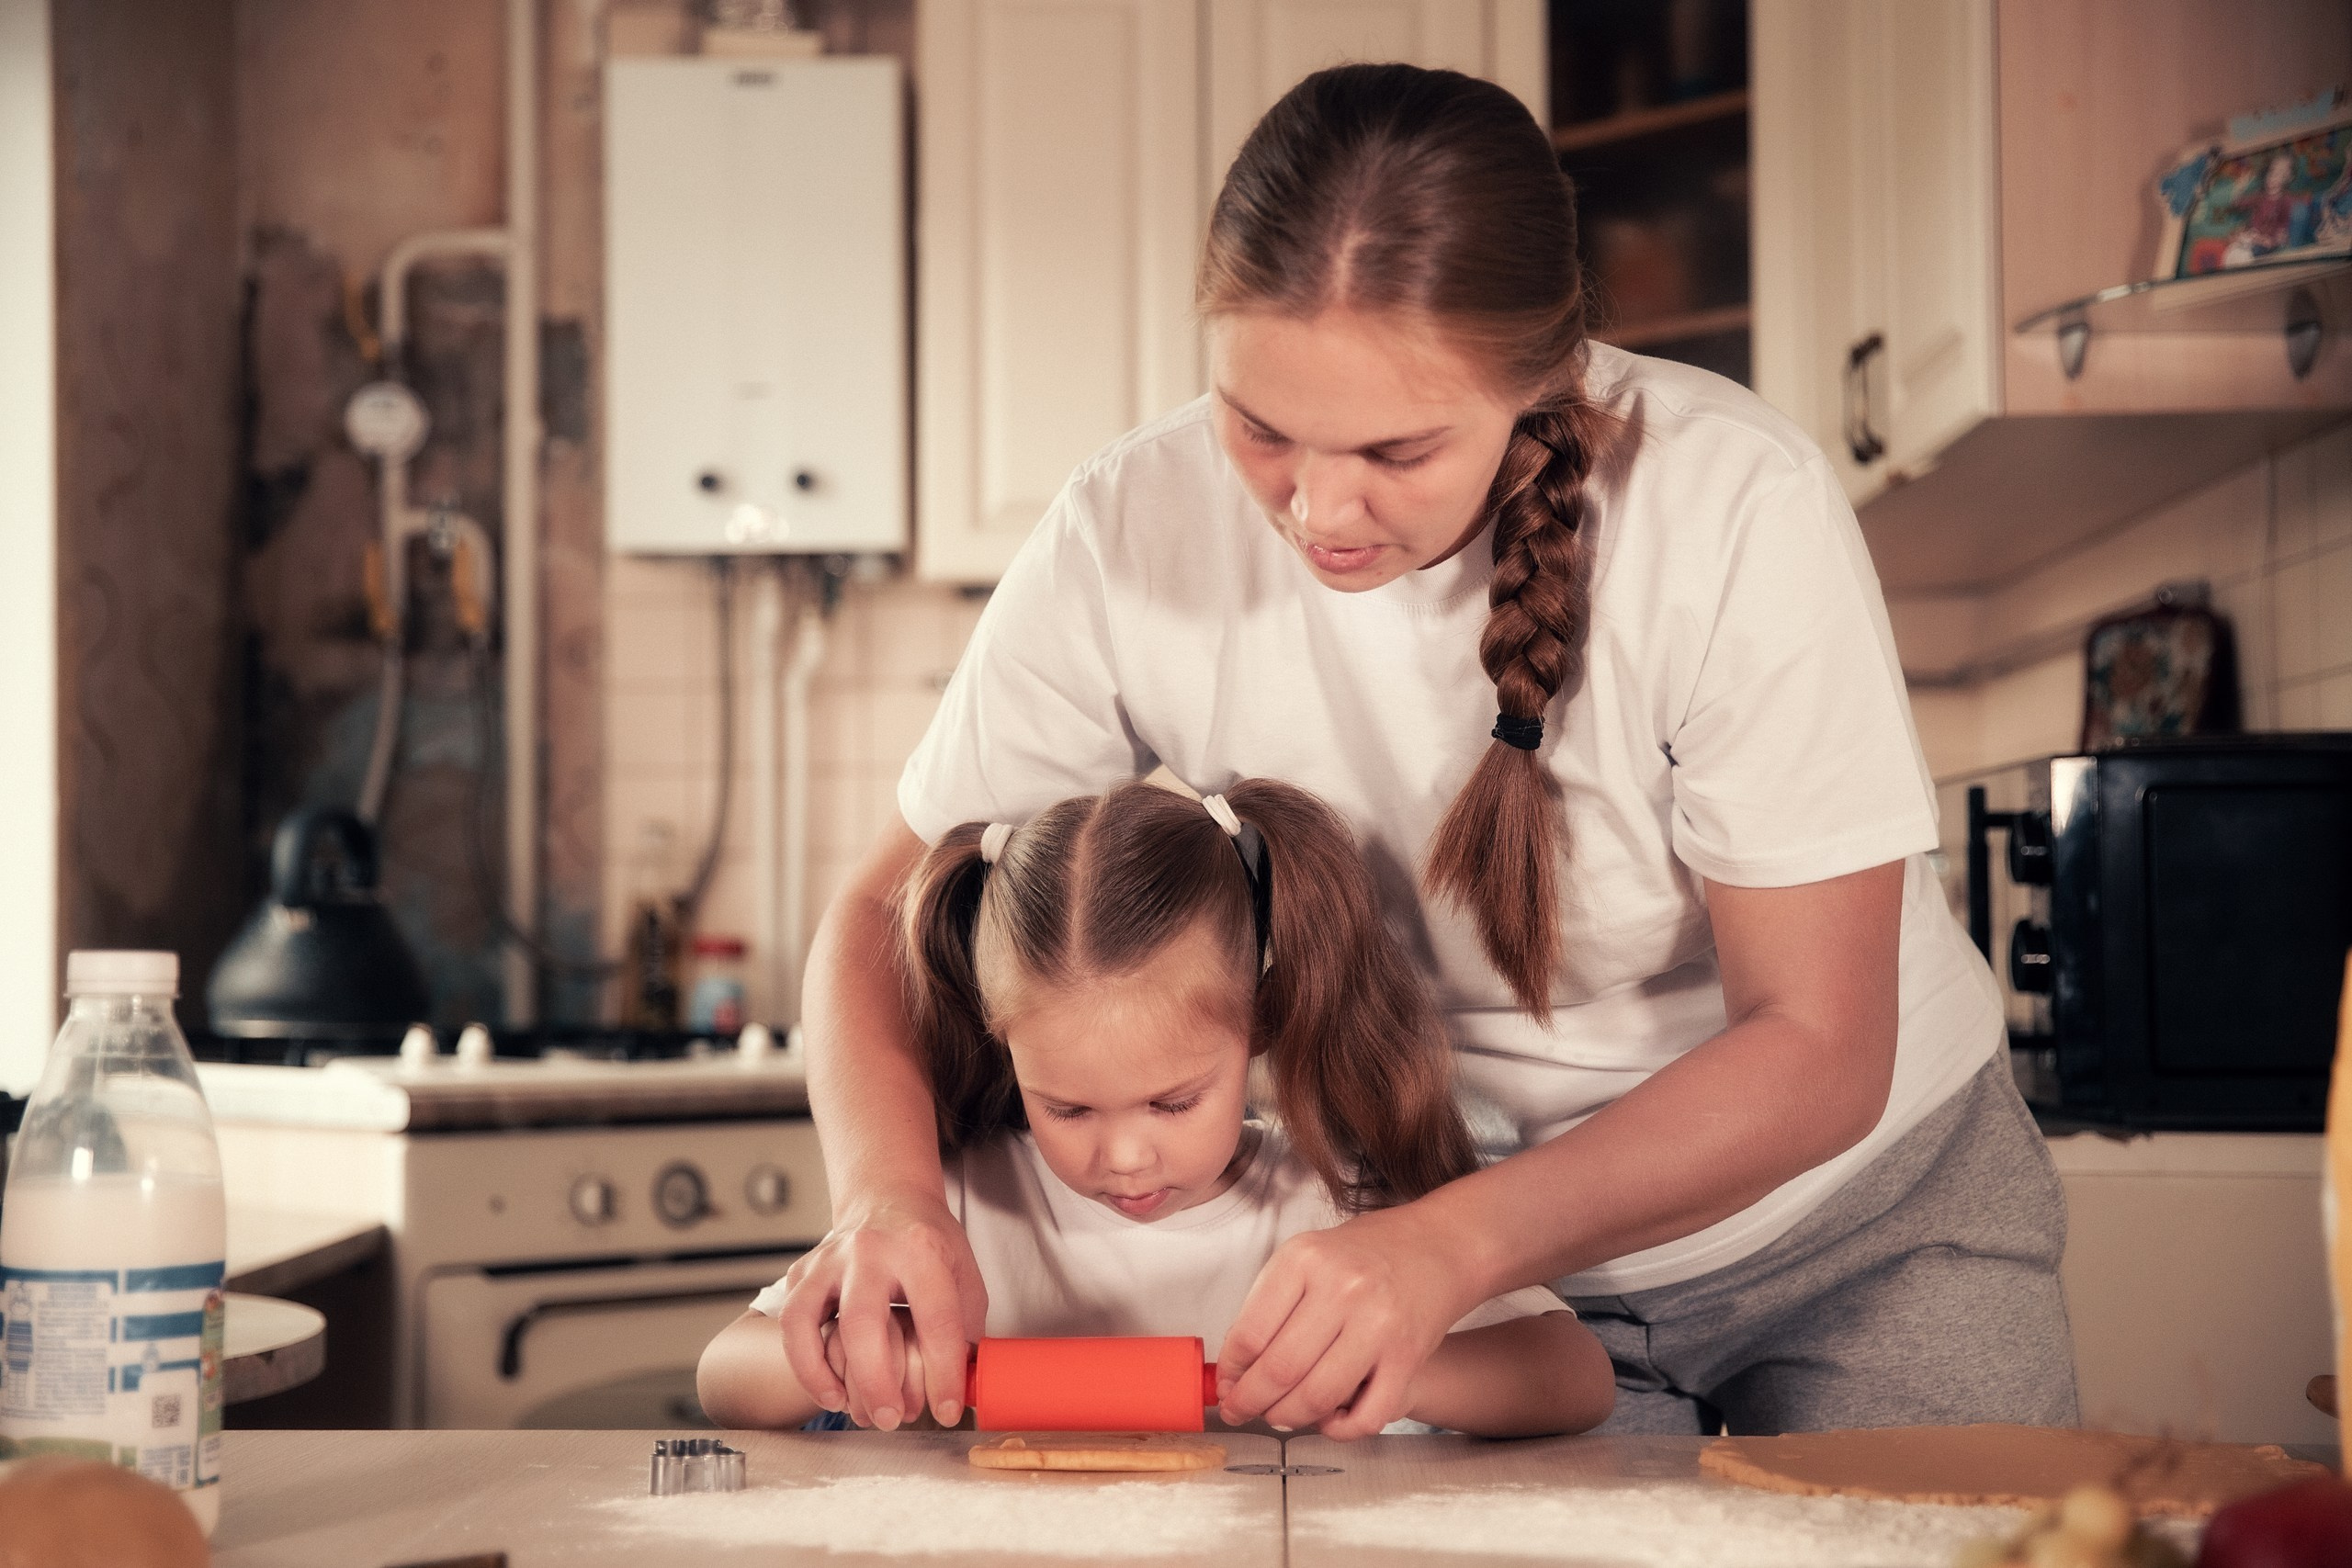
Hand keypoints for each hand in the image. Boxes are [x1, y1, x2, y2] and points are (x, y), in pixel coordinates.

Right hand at [776, 1190, 986, 1429]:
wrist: (888, 1196)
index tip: (950, 1410)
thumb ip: (964, 1326)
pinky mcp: (803, 1270)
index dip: (943, 1373)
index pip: (935, 1319)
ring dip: (820, 1374)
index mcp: (921, 1250)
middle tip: (892, 1419)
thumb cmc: (929, 1243)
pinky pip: (792, 1322)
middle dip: (876, 1381)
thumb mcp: (964, 1273)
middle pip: (863, 1323)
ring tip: (844, 1407)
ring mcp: (829, 1259)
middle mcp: (871, 1251)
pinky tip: (827, 1386)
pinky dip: (803, 1361)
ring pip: (807, 1320)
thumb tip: (961, 1387)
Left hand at [1214, 1202, 1475, 1439]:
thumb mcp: (1309, 1255)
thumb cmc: (1368, 1253)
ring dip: (1288, 1417)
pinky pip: (1366, 1416)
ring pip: (1317, 1398)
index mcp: (1305, 1258)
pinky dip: (1340, 1430)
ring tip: (1279, 1414)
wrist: (1439, 1246)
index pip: (1249, 1333)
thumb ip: (1271, 1305)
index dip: (1231, 1372)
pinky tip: (1328, 1419)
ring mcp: (1377, 1325)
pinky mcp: (1407, 1358)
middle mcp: (1341, 1289)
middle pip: (1278, 1371)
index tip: (1226, 1386)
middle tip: (1242, 1410)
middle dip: (1250, 1402)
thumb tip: (1236, 1369)